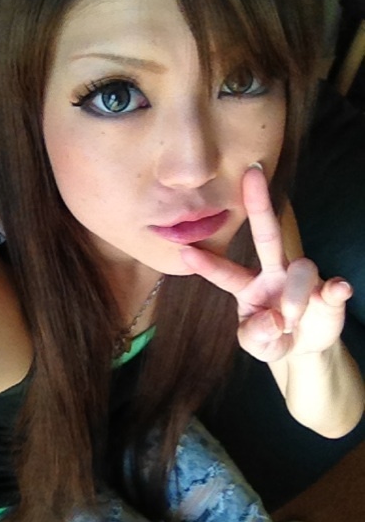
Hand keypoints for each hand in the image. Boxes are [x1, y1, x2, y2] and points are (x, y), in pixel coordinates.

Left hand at [180, 165, 351, 363]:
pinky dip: (334, 287)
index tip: (184, 251)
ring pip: (299, 268)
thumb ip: (255, 335)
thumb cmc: (271, 338)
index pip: (226, 273)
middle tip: (251, 174)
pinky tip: (336, 290)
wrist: (304, 348)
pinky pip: (332, 283)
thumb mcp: (255, 344)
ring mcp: (301, 280)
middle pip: (266, 236)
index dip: (208, 264)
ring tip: (289, 323)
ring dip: (293, 298)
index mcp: (248, 287)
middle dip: (259, 205)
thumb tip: (273, 320)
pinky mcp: (328, 292)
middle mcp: (273, 274)